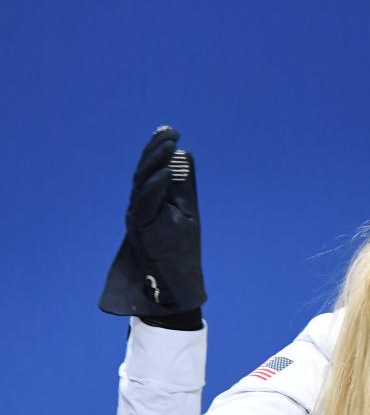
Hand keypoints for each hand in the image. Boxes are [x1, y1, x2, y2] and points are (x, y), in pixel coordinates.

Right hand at [99, 126, 206, 316]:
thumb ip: (182, 185)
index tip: (170, 130)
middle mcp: (140, 206)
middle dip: (155, 149)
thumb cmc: (180, 249)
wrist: (175, 284)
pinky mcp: (142, 229)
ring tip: (169, 144)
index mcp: (150, 200)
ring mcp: (138, 217)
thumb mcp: (186, 211)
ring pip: (142, 184)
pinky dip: (155, 186)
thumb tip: (184, 154)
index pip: (150, 169)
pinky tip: (166, 171)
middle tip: (169, 131)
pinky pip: (145, 203)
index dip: (157, 149)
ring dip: (155, 162)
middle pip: (143, 171)